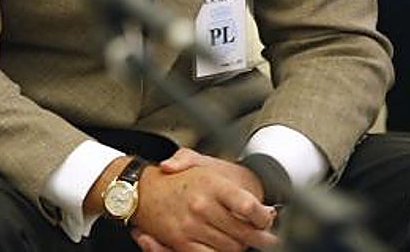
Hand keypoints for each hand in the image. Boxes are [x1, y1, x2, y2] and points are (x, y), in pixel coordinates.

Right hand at [129, 148, 276, 251]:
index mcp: (212, 184)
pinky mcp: (182, 241)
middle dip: (260, 239)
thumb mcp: (203, 166)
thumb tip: (264, 210)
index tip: (267, 219)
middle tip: (267, 238)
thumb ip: (235, 184)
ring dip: (241, 247)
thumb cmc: (178, 179)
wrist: (142, 190)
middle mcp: (202, 205)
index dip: (264, 218)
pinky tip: (224, 246)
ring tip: (243, 240)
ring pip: (232, 248)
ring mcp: (192, 225)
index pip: (249, 207)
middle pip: (245, 233)